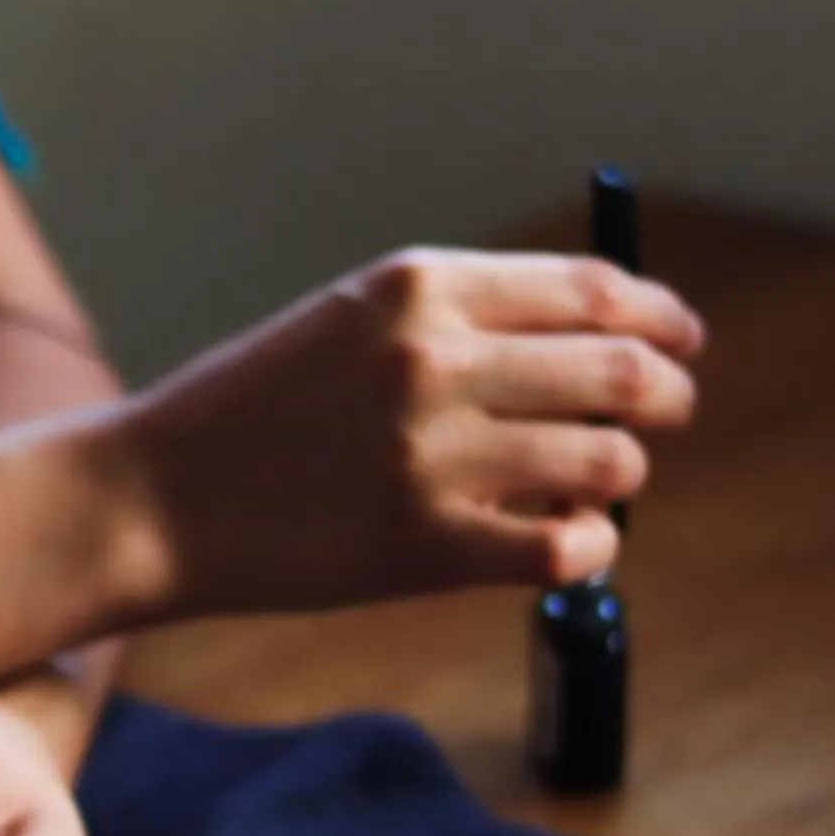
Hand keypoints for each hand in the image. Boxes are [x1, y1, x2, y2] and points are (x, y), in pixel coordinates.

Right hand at [114, 249, 705, 616]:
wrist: (152, 497)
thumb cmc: (251, 410)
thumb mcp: (347, 321)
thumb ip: (458, 320)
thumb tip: (596, 340)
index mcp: (418, 288)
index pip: (594, 290)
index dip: (662, 317)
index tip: (682, 339)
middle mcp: (434, 361)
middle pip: (624, 371)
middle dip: (667, 394)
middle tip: (667, 412)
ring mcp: (434, 455)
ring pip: (610, 462)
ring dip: (620, 475)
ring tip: (589, 484)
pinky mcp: (426, 545)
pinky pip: (568, 547)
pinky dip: (587, 546)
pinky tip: (563, 540)